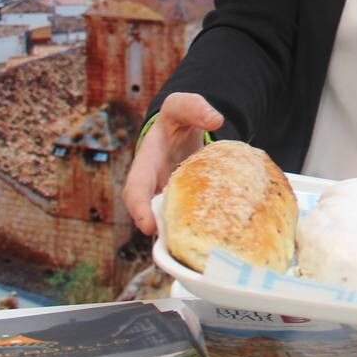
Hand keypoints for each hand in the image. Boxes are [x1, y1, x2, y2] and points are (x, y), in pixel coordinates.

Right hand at [122, 92, 223, 234]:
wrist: (186, 129)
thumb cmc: (179, 119)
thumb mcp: (182, 106)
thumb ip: (194, 107)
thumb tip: (215, 120)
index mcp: (146, 165)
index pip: (136, 190)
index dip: (139, 209)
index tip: (148, 226)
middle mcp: (154, 188)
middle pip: (152, 218)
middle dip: (163, 233)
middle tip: (179, 246)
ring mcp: (170, 199)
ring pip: (172, 225)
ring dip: (182, 238)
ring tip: (202, 249)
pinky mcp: (186, 205)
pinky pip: (191, 221)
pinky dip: (201, 230)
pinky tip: (220, 239)